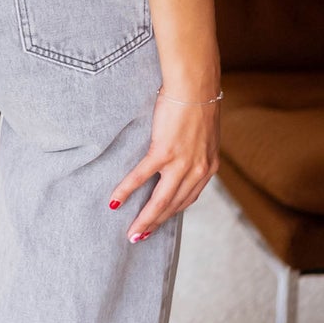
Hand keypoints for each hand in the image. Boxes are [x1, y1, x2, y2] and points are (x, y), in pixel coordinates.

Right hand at [108, 89, 220, 240]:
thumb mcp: (203, 134)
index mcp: (208, 167)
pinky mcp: (164, 151)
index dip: (172, 213)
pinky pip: (142, 176)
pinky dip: (127, 190)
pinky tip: (115, 201)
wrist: (196, 86)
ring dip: (145, 219)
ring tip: (131, 232)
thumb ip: (195, 151)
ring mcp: (182, 162)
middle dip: (156, 224)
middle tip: (139, 237)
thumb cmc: (197, 103)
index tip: (158, 223)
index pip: (189, 198)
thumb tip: (181, 157)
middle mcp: (198, 170)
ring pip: (161, 200)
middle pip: (174, 206)